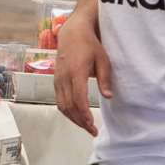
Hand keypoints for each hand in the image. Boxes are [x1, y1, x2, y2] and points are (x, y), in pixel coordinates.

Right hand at [54, 12, 112, 135]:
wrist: (72, 33)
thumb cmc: (89, 45)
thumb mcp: (103, 60)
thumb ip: (105, 79)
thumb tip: (108, 96)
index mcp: (76, 71)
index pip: (78, 98)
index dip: (84, 114)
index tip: (92, 124)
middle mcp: (64, 76)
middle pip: (69, 105)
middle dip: (80, 121)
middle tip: (93, 131)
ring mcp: (57, 79)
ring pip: (61, 105)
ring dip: (73, 118)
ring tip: (86, 127)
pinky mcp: (56, 80)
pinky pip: (59, 100)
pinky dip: (67, 111)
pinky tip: (77, 116)